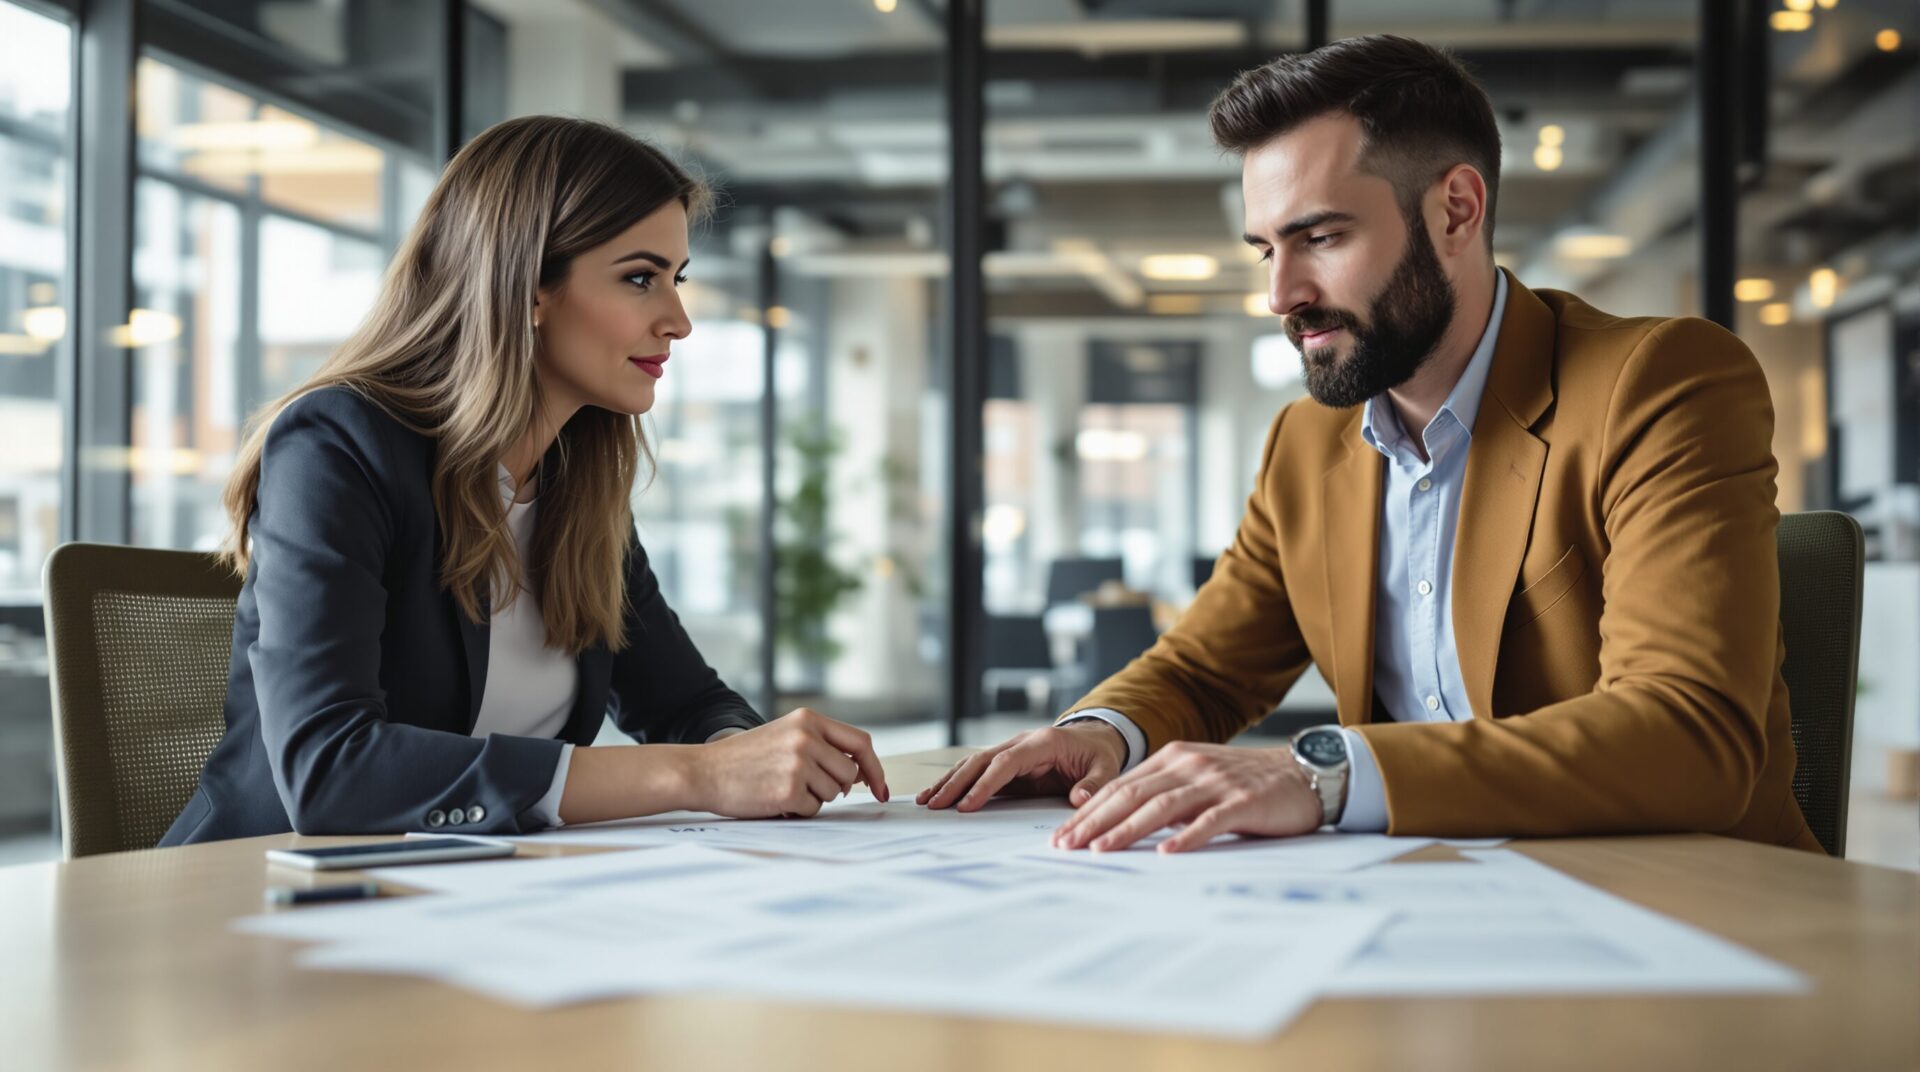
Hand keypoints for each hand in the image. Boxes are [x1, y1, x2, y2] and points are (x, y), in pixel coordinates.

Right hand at [685, 708, 888, 817]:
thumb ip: (822, 745)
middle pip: (850, 774)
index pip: (861, 742)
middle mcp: (807, 737)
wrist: (703, 771)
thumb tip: (861, 774)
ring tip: (783, 786)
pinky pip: (813, 809)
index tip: (882, 788)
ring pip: (834, 794)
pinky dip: (798, 809)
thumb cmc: (745, 758)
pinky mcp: (789, 789)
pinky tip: (774, 797)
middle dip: (838, 787)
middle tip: (808, 786)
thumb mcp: (785, 735)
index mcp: (808, 720)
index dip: (876, 768)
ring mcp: (799, 763)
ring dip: (815, 798)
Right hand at [917, 721, 1127, 810]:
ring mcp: (1010, 750)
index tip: (967, 806)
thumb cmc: (1098, 753)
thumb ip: (1094, 783)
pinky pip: (977, 771)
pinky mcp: (1006, 763)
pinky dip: (956, 781)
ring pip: (973, 763)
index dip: (986, 784)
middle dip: (956, 783)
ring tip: (927, 802)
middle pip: (981, 760)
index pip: (1006, 762)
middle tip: (936, 805)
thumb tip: (1079, 800)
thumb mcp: (1106, 767)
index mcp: (1042, 742)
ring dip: (949, 781)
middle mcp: (1020, 742)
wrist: (1095, 737)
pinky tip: (937, 794)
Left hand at [1050, 742, 1320, 853]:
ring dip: (1127, 829)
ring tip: (1100, 850)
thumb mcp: (1200, 778)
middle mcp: (1190, 765)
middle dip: (1094, 821)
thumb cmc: (1248, 783)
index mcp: (1174, 758)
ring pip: (1162, 806)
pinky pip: (1209, 821)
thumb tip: (1120, 820)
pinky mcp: (1244, 803)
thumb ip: (1166, 792)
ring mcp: (1216, 783)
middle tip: (1065, 846)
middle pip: (1132, 795)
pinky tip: (1166, 854)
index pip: (1121, 786)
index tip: (1062, 834)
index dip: (1088, 811)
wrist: (1306, 773)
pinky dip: (1185, 837)